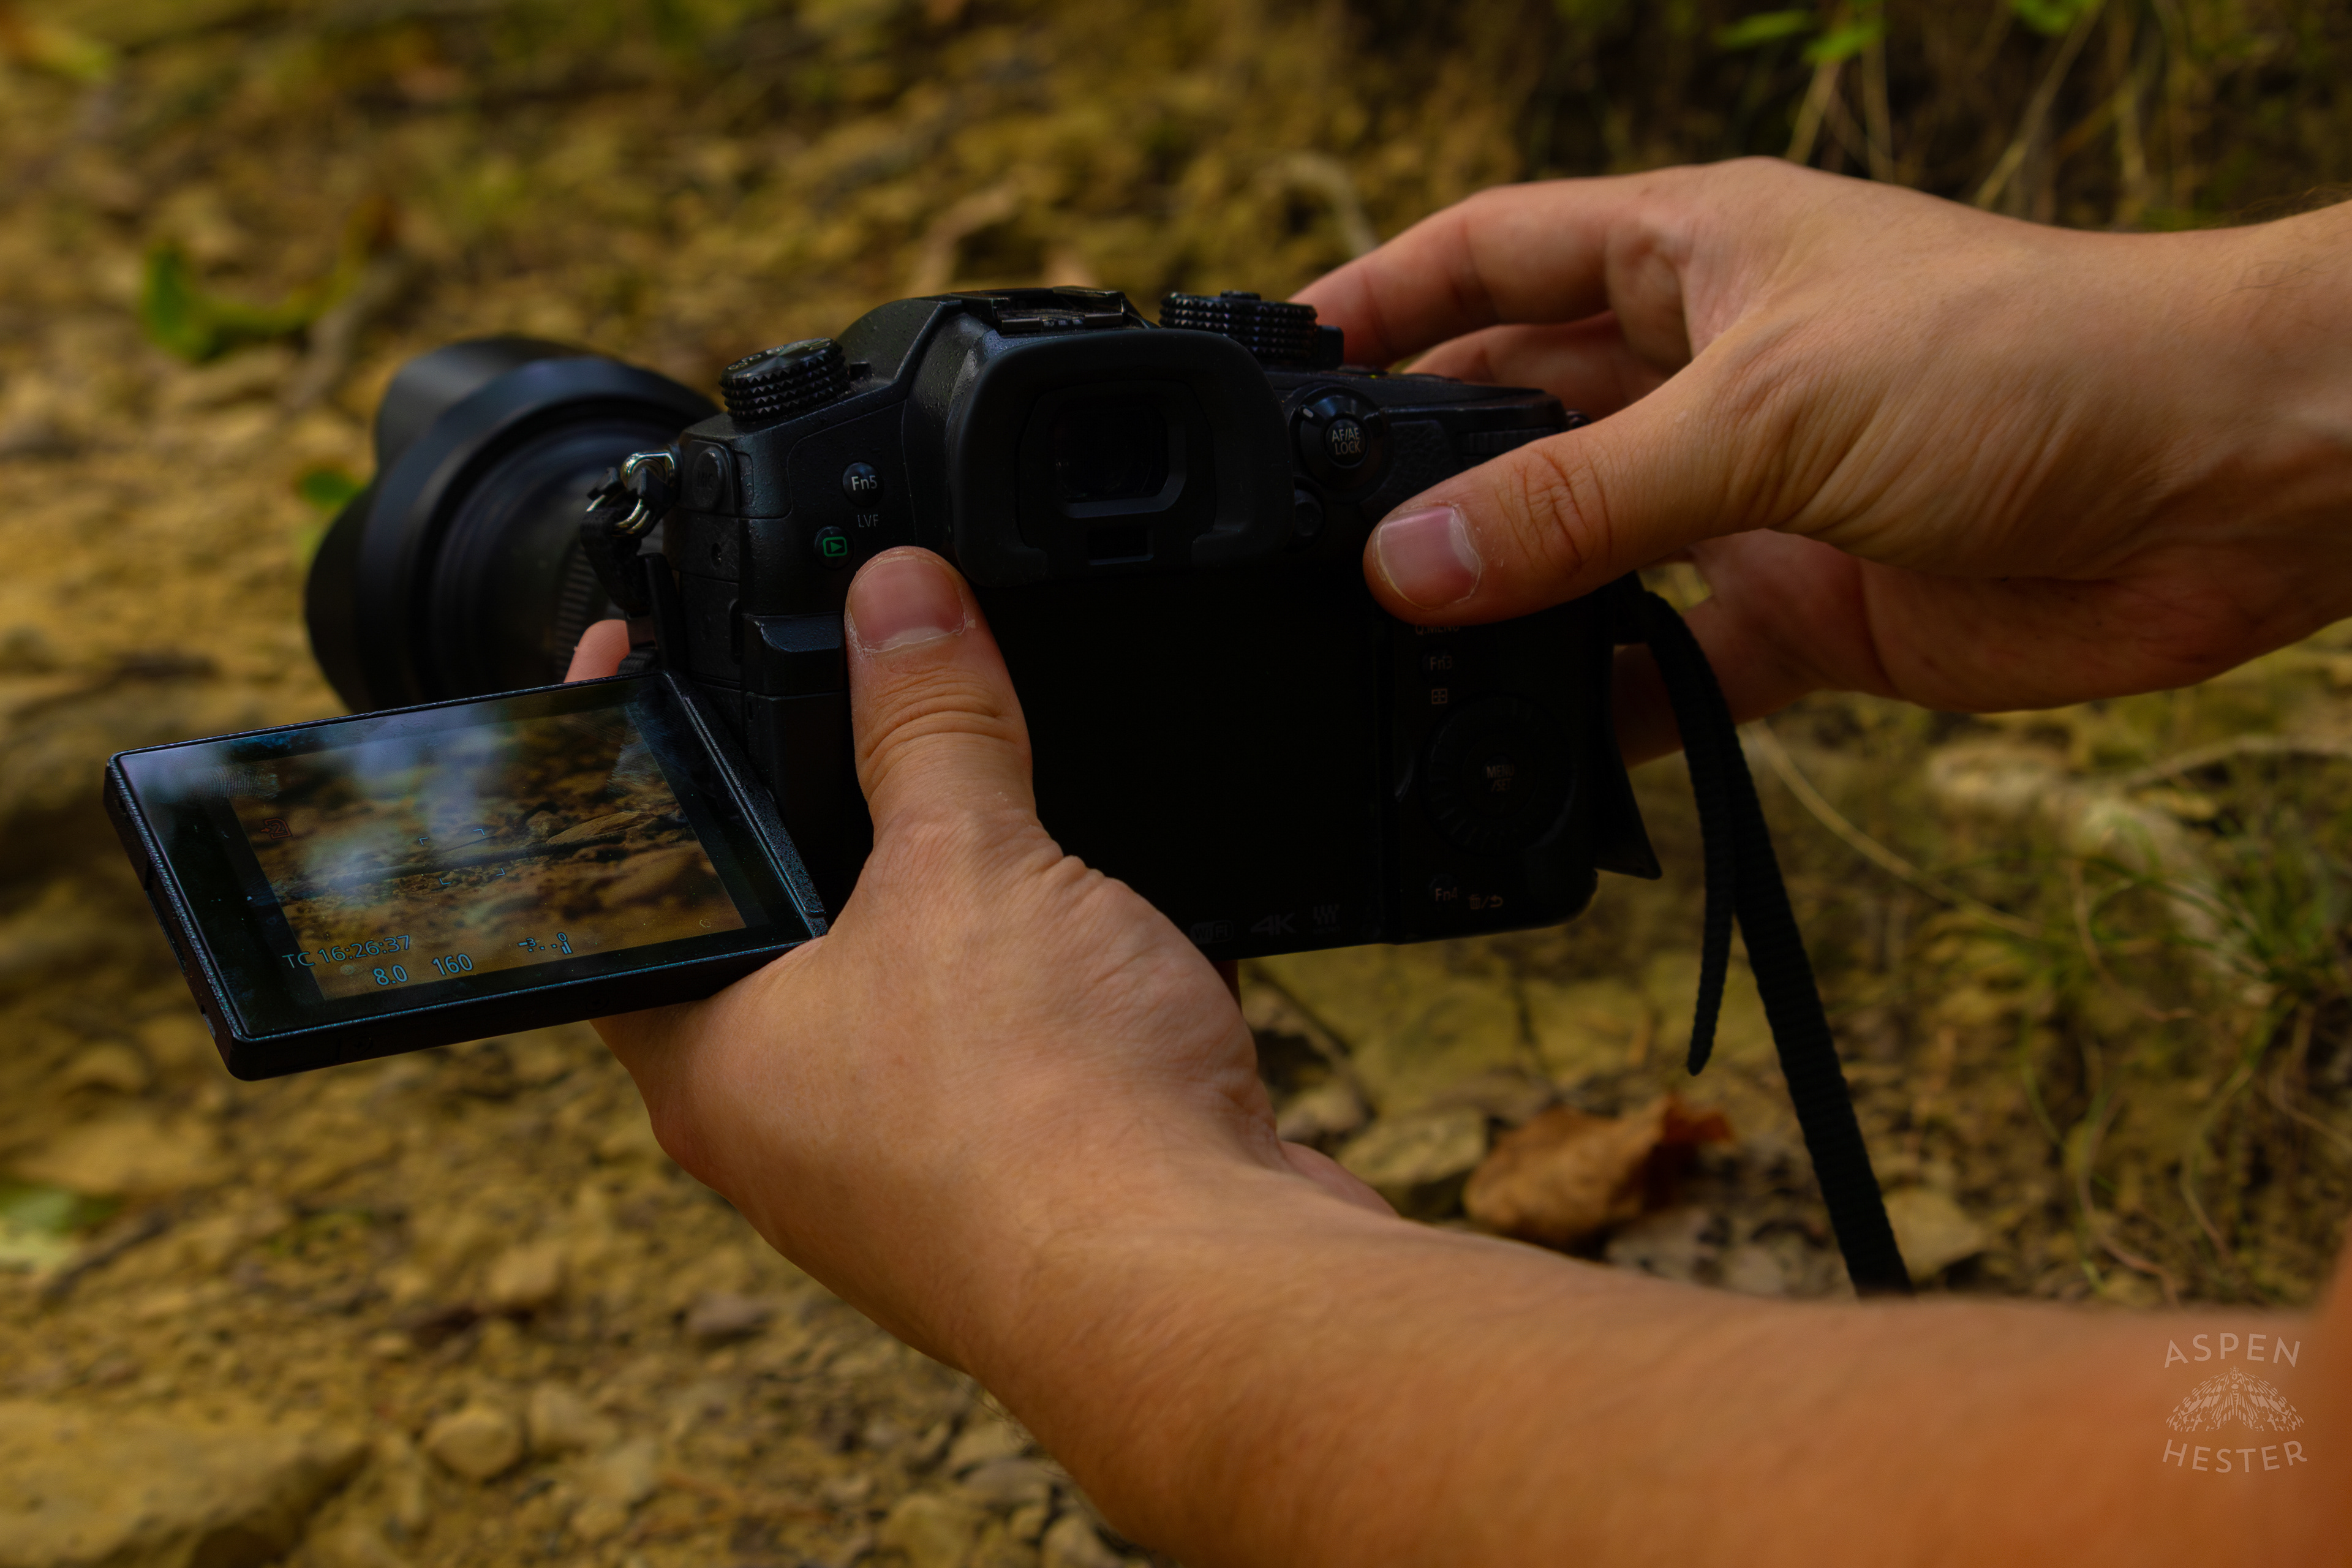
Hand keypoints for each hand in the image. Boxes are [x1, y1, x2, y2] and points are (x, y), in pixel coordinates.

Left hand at [564, 550, 1384, 1366]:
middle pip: (766, 940)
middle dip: (808, 823)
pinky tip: (1083, 925)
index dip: (627, 768)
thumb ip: (930, 725)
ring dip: (935, 905)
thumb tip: (899, 600)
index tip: (643, 669)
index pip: (620, 896)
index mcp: (712, 1061)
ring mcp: (907, 1170)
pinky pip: (1003, 1047)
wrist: (1207, 1297)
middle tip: (833, 705)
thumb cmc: (1042, 1125)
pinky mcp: (1025, 1182)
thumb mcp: (971, 867)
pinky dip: (1029, 975)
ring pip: (894, 996)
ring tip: (973, 797)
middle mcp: (788, 1131)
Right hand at [1299, 160, 2351, 757]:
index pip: (1491, 258)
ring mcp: (1751, 497)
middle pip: (1517, 418)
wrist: (2234, 484)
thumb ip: (1577, 501)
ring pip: (1580, 552)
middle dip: (1421, 479)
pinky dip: (1605, 710)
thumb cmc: (2032, 359)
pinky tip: (1533, 750)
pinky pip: (1667, 671)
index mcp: (1690, 255)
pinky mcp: (1803, 612)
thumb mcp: (1766, 415)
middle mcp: (1707, 368)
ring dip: (1503, 607)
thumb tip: (1406, 569)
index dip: (1382, 302)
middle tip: (1312, 555)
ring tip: (1399, 665)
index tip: (1279, 365)